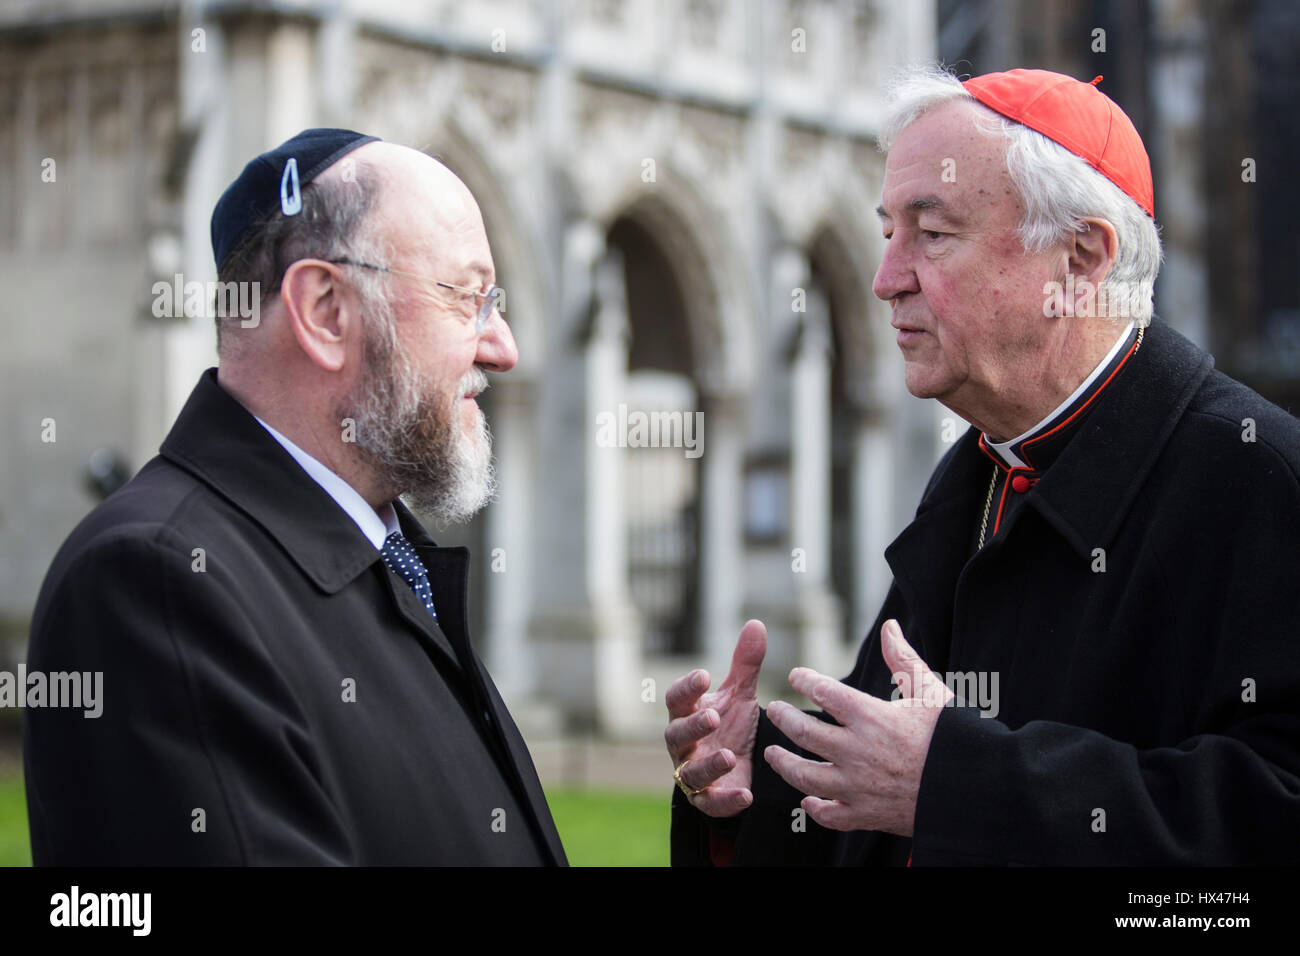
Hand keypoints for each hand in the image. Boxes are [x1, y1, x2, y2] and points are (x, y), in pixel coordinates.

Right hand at [663, 620, 766, 816]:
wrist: (739, 765)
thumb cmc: (730, 724)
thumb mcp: (739, 694)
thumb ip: (745, 664)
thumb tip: (756, 623)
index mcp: (687, 713)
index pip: (677, 698)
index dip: (687, 687)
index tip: (705, 676)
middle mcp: (684, 743)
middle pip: (676, 735)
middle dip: (693, 726)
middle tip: (713, 716)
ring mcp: (692, 772)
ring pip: (690, 771)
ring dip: (708, 765)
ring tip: (730, 755)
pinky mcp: (707, 798)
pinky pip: (710, 802)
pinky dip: (725, 800)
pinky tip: (746, 795)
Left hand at [763, 619, 951, 835]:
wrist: (976, 788)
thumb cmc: (956, 736)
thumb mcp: (931, 692)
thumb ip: (904, 660)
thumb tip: (890, 627)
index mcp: (872, 717)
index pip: (823, 691)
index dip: (805, 679)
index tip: (797, 676)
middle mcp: (858, 751)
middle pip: (804, 732)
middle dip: (784, 718)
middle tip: (776, 711)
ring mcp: (859, 787)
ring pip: (806, 776)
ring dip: (784, 763)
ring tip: (773, 753)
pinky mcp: (867, 815)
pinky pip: (830, 815)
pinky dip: (815, 808)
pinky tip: (807, 800)